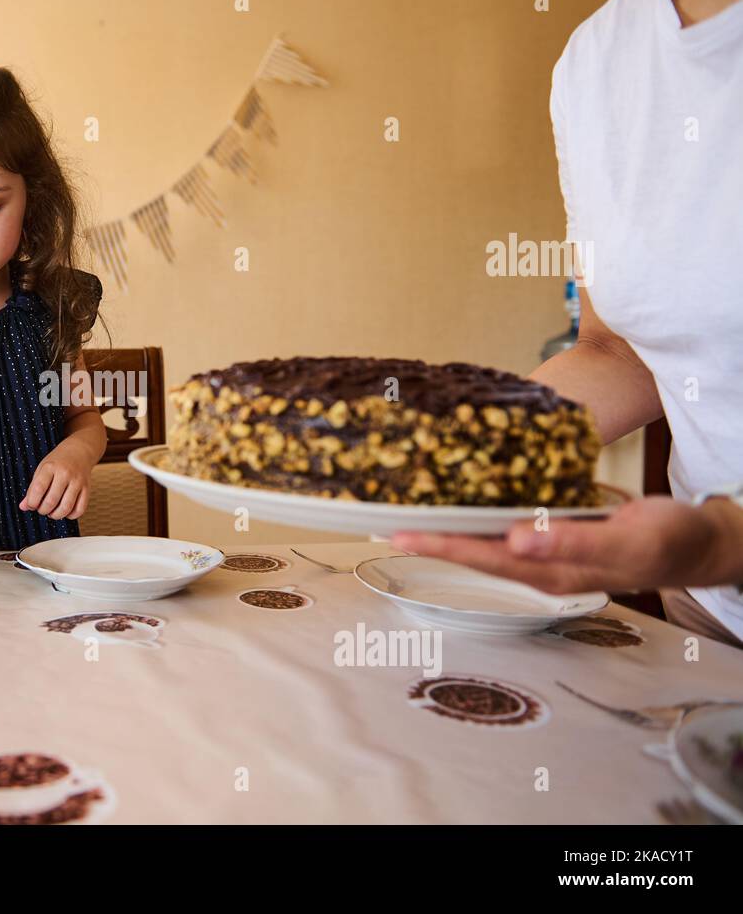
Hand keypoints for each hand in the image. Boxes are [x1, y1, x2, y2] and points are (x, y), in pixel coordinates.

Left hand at [19, 442, 94, 519]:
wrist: (79, 451)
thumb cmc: (58, 462)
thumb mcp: (41, 470)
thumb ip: (32, 489)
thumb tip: (23, 507)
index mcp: (50, 467)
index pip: (38, 489)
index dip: (32, 502)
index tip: (31, 505)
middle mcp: (65, 474)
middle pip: (51, 501)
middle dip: (43, 510)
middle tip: (41, 509)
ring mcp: (77, 481)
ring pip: (66, 507)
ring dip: (56, 515)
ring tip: (52, 512)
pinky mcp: (87, 489)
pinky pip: (80, 509)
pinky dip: (70, 515)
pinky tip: (65, 511)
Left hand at [391, 496, 742, 594]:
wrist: (693, 542)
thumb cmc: (665, 542)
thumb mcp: (628, 541)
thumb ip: (573, 544)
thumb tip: (519, 540)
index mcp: (551, 571)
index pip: (483, 557)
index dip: (440, 547)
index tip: (400, 534)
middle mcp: (537, 565)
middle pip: (471, 553)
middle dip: (427, 540)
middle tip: (381, 520)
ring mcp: (541, 553)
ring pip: (482, 543)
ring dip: (444, 530)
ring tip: (402, 513)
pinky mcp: (549, 536)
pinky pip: (502, 528)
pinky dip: (474, 517)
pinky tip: (454, 504)